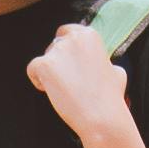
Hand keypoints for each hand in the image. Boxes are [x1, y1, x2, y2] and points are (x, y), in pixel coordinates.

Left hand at [32, 21, 135, 142]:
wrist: (102, 115)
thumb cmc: (110, 97)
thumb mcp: (117, 71)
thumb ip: (104, 61)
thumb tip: (104, 64)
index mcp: (90, 35)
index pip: (66, 32)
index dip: (64, 48)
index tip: (68, 63)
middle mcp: (73, 38)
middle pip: (54, 46)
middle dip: (57, 63)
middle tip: (68, 82)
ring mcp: (58, 50)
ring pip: (43, 58)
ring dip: (49, 73)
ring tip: (64, 90)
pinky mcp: (45, 65)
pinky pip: (32, 69)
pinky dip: (38, 81)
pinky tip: (51, 91)